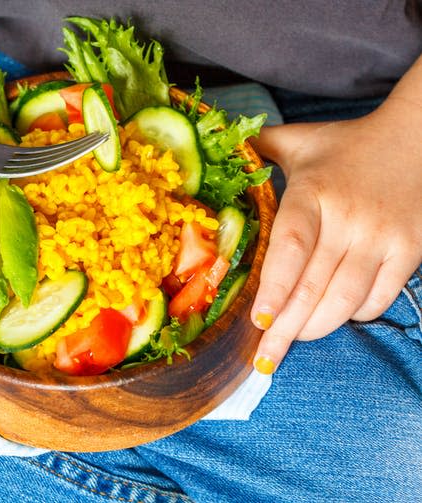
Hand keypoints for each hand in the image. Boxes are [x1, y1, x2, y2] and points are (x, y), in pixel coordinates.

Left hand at [248, 98, 421, 373]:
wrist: (417, 137)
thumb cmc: (345, 145)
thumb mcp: (298, 141)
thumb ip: (256, 148)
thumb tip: (213, 143)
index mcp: (313, 191)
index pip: (291, 246)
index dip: (274, 288)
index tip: (258, 320)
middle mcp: (349, 217)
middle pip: (312, 286)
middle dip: (285, 328)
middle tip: (263, 357)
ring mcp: (382, 237)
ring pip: (345, 299)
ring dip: (315, 327)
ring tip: (291, 341)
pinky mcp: (409, 250)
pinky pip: (377, 298)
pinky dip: (353, 315)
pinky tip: (333, 316)